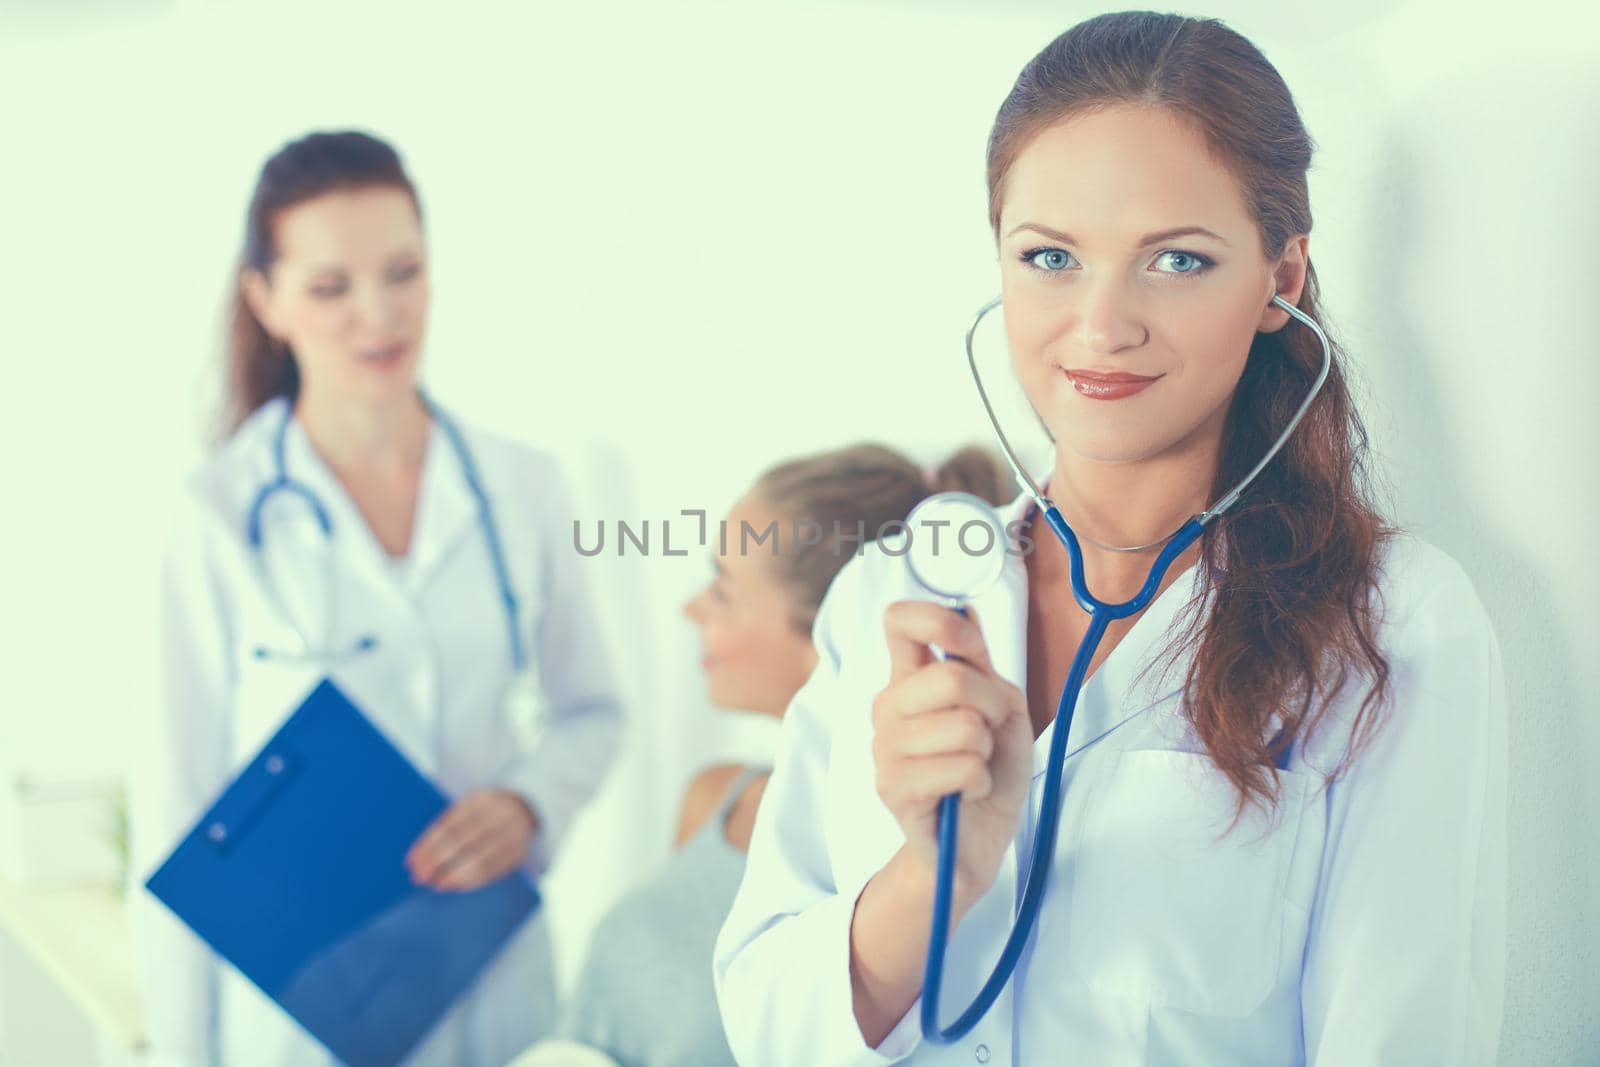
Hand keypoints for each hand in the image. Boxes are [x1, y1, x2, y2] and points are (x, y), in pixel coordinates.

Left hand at [405, 788, 539, 891]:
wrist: (528, 805)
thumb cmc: (484, 811)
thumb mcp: (468, 805)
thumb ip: (447, 824)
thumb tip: (418, 856)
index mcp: (481, 799)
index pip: (450, 825)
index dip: (429, 845)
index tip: (412, 862)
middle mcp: (499, 814)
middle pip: (463, 841)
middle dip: (437, 862)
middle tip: (419, 877)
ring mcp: (513, 834)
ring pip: (479, 859)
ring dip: (453, 875)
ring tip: (435, 884)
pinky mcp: (519, 852)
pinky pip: (492, 870)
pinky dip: (471, 881)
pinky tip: (454, 885)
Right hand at [871, 601, 1032, 905]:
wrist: (976, 841)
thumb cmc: (989, 770)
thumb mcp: (1001, 708)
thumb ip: (981, 665)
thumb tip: (966, 612)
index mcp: (910, 678)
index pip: (899, 621)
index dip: (938, 621)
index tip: (970, 646)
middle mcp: (888, 706)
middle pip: (951, 678)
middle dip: (993, 707)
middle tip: (990, 733)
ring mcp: (884, 746)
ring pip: (964, 726)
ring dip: (986, 750)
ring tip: (974, 767)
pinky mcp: (892, 786)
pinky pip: (961, 767)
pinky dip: (979, 781)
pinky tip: (966, 791)